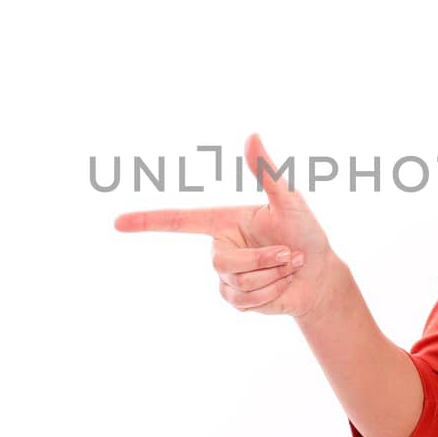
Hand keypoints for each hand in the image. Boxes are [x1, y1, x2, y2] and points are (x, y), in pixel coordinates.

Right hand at [112, 132, 340, 318]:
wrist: (319, 275)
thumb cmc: (306, 233)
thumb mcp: (289, 201)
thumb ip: (267, 172)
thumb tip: (252, 135)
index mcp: (223, 221)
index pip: (179, 221)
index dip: (148, 221)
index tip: (118, 222)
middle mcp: (220, 248)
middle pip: (222, 263)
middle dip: (262, 260)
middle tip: (289, 253)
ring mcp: (225, 277)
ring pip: (237, 284)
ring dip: (273, 276)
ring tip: (289, 266)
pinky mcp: (235, 300)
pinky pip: (246, 301)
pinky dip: (272, 293)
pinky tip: (283, 285)